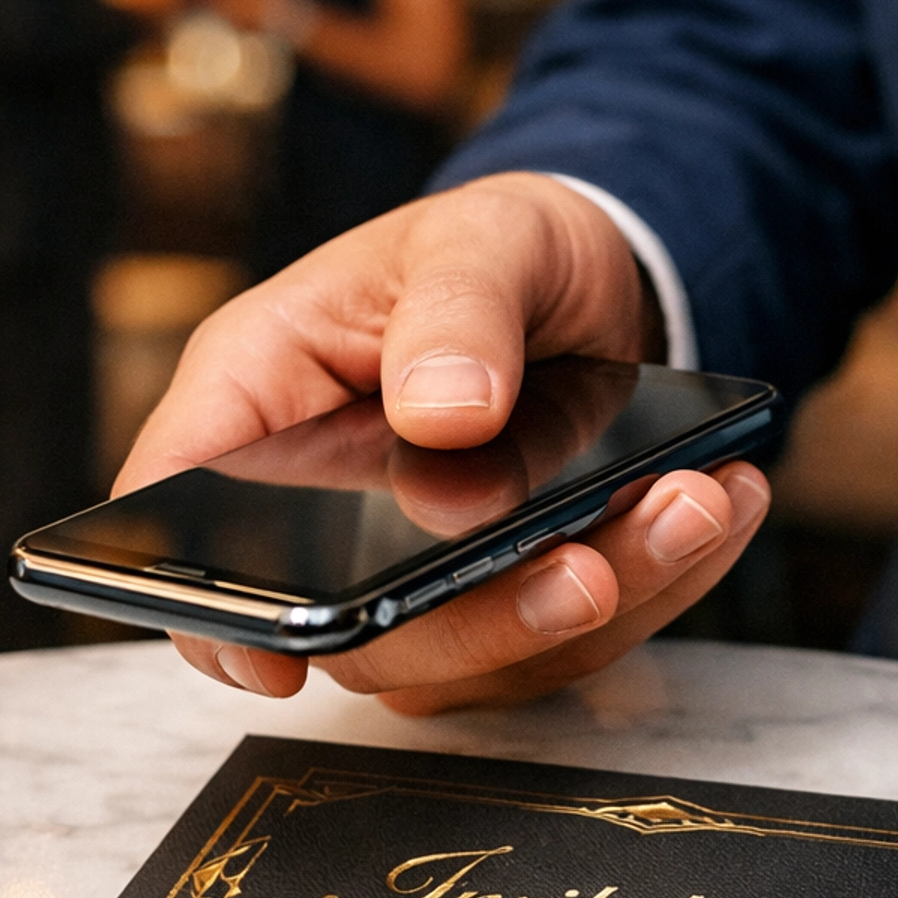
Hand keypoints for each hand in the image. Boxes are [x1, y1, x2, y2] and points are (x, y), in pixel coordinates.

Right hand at [115, 174, 770, 712]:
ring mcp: (418, 573)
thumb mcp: (479, 238)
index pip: (178, 519)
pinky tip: (720, 508)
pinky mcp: (511, 601)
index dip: (208, 609)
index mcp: (263, 403)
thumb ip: (455, 312)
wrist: (600, 277)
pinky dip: (660, 581)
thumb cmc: (497, 248)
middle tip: (589, 572)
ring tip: (699, 504)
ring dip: (607, 594)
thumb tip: (443, 415)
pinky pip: (577, 635)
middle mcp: (323, 514)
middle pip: (359, 631)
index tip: (276, 659)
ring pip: (483, 652)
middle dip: (484, 617)